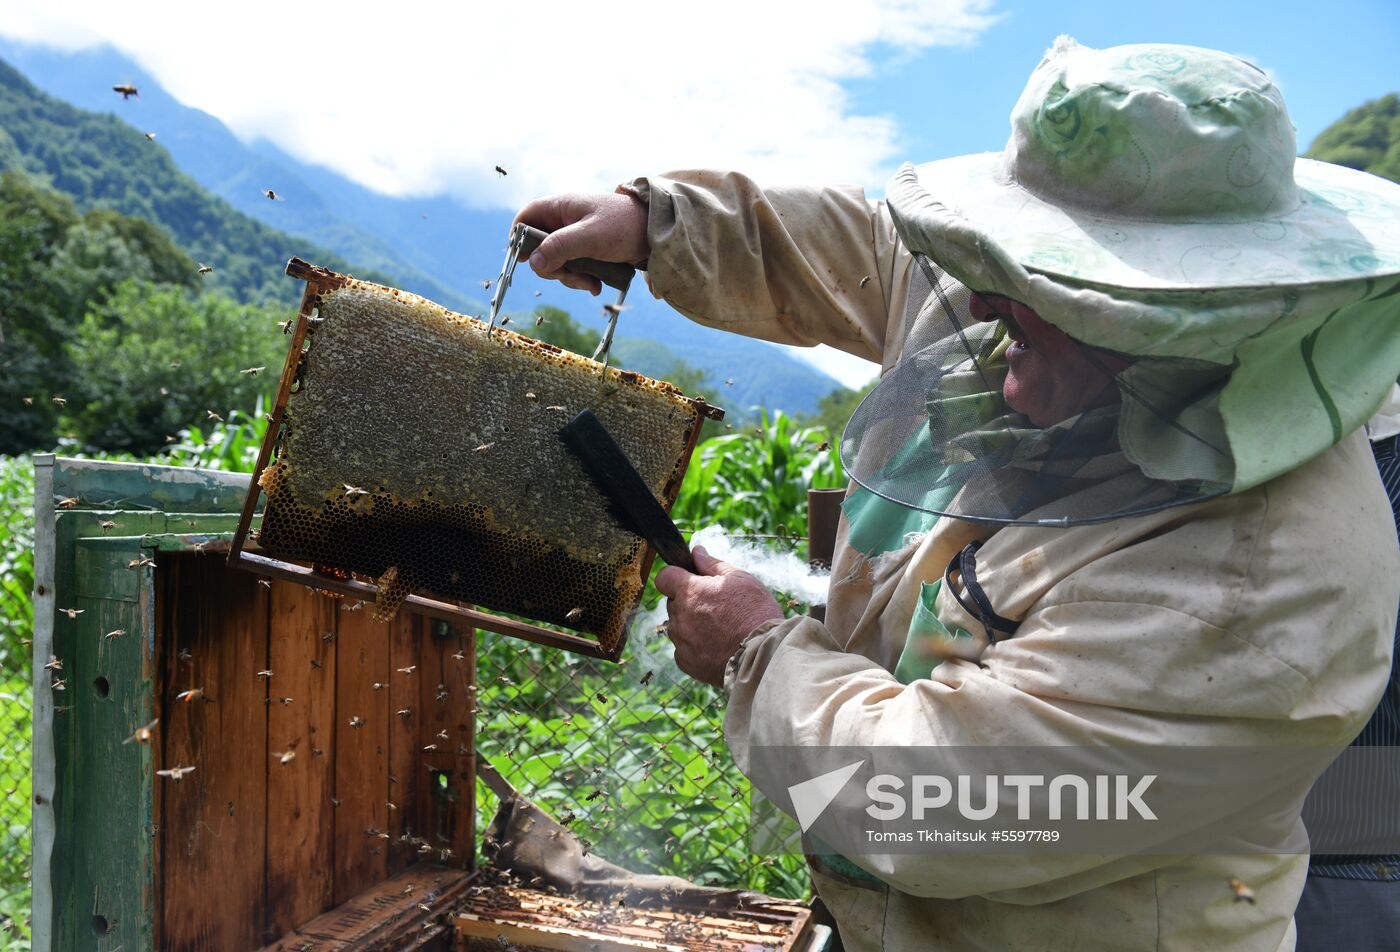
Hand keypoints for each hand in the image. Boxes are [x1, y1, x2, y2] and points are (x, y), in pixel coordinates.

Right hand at [513, 192, 648, 294]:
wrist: (657, 233)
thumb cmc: (624, 226)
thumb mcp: (591, 236)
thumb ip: (561, 247)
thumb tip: (534, 263)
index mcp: (561, 207)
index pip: (526, 217)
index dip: (519, 237)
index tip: (523, 260)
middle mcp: (565, 221)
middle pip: (539, 247)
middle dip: (551, 267)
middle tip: (568, 275)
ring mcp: (576, 237)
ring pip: (556, 262)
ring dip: (569, 277)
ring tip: (590, 282)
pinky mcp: (588, 252)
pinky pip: (574, 268)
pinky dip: (581, 279)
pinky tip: (596, 285)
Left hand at [654, 546, 784, 687]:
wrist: (764, 654)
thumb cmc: (755, 612)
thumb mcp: (740, 579)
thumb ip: (712, 565)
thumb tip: (697, 551)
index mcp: (689, 591)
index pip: (664, 577)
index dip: (676, 576)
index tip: (689, 581)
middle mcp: (679, 615)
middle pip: (674, 603)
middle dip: (689, 602)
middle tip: (717, 607)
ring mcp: (681, 640)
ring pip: (678, 627)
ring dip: (691, 625)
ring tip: (721, 630)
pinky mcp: (686, 662)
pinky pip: (684, 649)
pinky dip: (696, 647)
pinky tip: (717, 646)